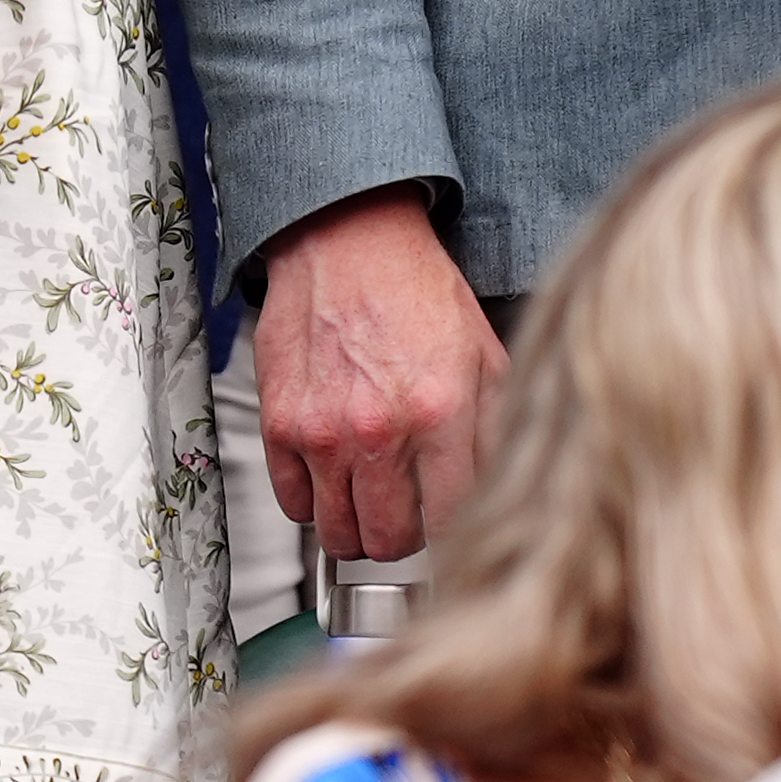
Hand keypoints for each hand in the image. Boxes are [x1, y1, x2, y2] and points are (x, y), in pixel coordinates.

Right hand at [256, 187, 507, 562]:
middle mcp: (379, 428)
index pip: (449, 523)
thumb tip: (500, 492)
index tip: (447, 522)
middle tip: (407, 510)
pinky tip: (334, 468)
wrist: (348, 239)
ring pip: (337, 534)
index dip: (451, 529)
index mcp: (440, 412)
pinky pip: (293, 503)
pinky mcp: (280, 423)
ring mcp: (323, 431)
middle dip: (402, 535)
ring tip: (370, 492)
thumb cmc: (415, 289)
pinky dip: (313, 498)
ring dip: (356, 523)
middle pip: (388, 542)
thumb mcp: (484, 354)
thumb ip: (496, 430)